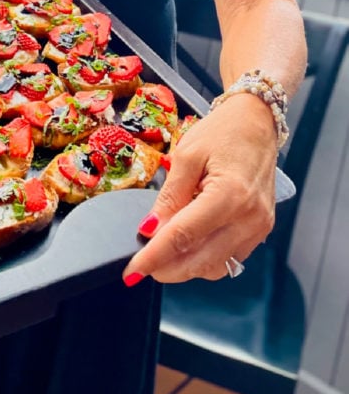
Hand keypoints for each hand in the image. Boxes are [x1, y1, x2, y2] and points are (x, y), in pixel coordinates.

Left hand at [122, 94, 276, 284]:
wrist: (257, 122)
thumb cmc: (223, 132)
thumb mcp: (187, 156)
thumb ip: (169, 196)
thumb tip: (150, 229)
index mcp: (230, 195)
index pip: (184, 237)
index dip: (154, 257)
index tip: (132, 271)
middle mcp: (250, 217)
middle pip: (201, 261)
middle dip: (168, 268)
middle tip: (142, 265)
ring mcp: (259, 227)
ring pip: (216, 266)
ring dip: (187, 266)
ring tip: (164, 250)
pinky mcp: (261, 230)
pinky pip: (230, 257)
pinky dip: (205, 257)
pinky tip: (189, 243)